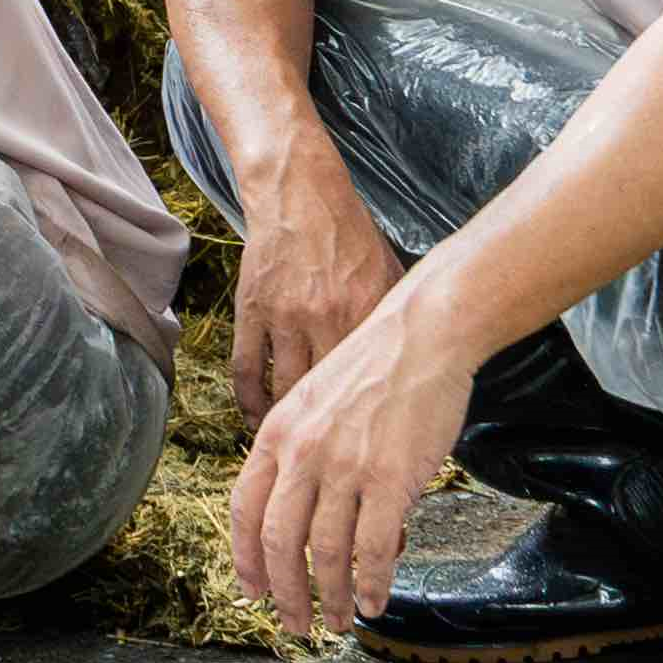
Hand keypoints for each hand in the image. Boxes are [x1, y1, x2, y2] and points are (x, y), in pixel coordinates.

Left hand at [223, 297, 473, 643]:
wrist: (422, 335)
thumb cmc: (373, 369)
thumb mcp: (313, 403)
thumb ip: (300, 453)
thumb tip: (301, 512)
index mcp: (277, 434)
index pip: (245, 509)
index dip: (246, 558)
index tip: (253, 591)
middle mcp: (303, 454)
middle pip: (278, 542)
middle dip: (285, 593)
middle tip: (295, 624)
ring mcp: (345, 467)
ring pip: (325, 553)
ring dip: (331, 597)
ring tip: (341, 621)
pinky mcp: (390, 478)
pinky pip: (374, 549)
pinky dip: (372, 584)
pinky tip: (376, 602)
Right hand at [225, 173, 407, 431]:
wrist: (301, 192)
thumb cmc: (350, 236)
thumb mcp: (389, 276)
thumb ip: (395, 321)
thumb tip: (416, 366)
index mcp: (367, 314)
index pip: (373, 386)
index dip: (373, 427)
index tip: (373, 456)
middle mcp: (327, 319)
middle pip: (329, 400)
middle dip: (329, 442)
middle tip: (330, 469)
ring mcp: (285, 316)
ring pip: (284, 391)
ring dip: (285, 429)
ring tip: (292, 455)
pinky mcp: (251, 309)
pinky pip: (247, 368)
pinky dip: (249, 401)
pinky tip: (256, 419)